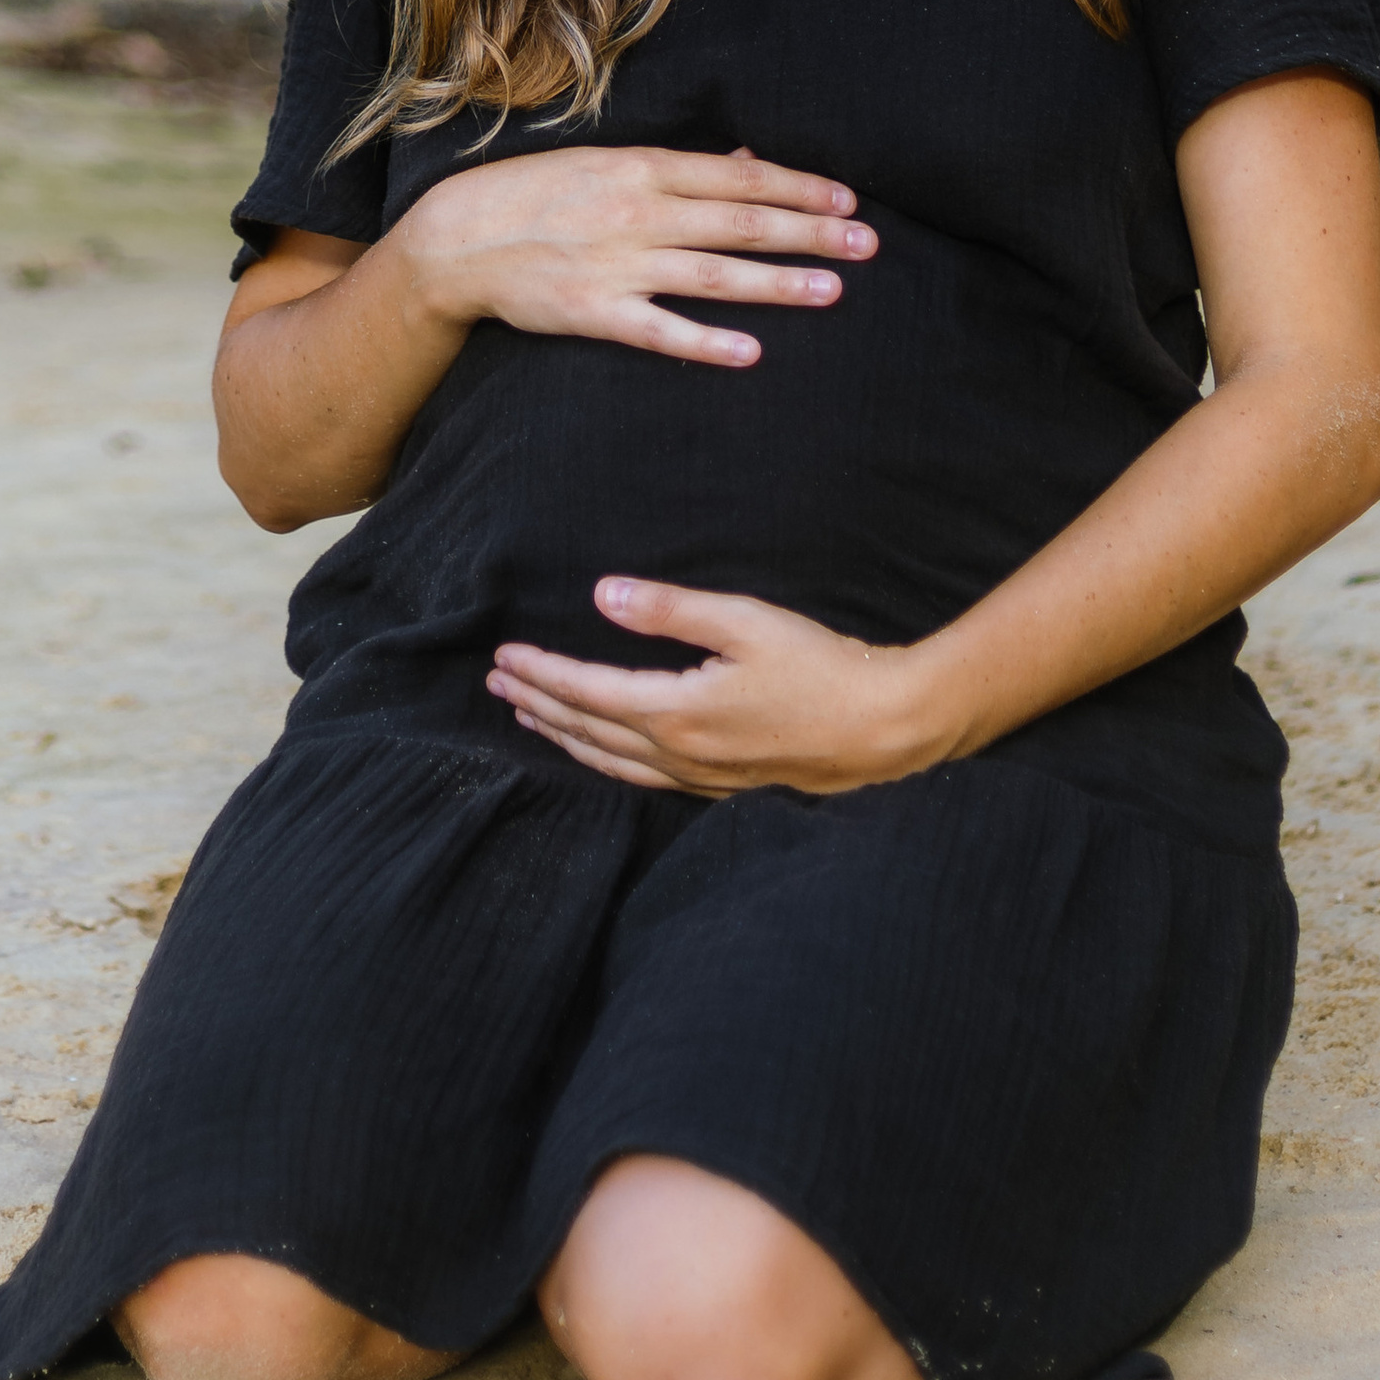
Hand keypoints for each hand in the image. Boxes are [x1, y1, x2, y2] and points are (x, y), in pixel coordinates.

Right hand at [395, 145, 873, 370]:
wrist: (458, 237)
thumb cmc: (537, 194)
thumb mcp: (607, 164)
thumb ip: (679, 168)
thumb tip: (746, 161)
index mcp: (643, 168)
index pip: (738, 177)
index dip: (798, 188)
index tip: (848, 199)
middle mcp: (638, 212)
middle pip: (740, 223)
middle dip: (809, 233)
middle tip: (867, 244)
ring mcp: (617, 264)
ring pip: (713, 275)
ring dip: (776, 284)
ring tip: (832, 292)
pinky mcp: (593, 312)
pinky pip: (659, 330)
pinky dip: (705, 341)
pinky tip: (750, 352)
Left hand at [486, 577, 953, 793]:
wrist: (882, 729)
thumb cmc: (819, 668)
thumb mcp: (745, 621)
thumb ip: (671, 608)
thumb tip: (604, 595)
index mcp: (676, 711)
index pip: (586, 692)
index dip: (541, 673)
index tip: (504, 657)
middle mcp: (678, 753)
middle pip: (586, 730)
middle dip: (538, 704)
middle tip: (497, 685)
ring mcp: (699, 776)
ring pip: (609, 762)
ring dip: (563, 737)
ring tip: (530, 719)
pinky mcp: (721, 785)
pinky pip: (641, 778)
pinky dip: (604, 761)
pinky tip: (601, 753)